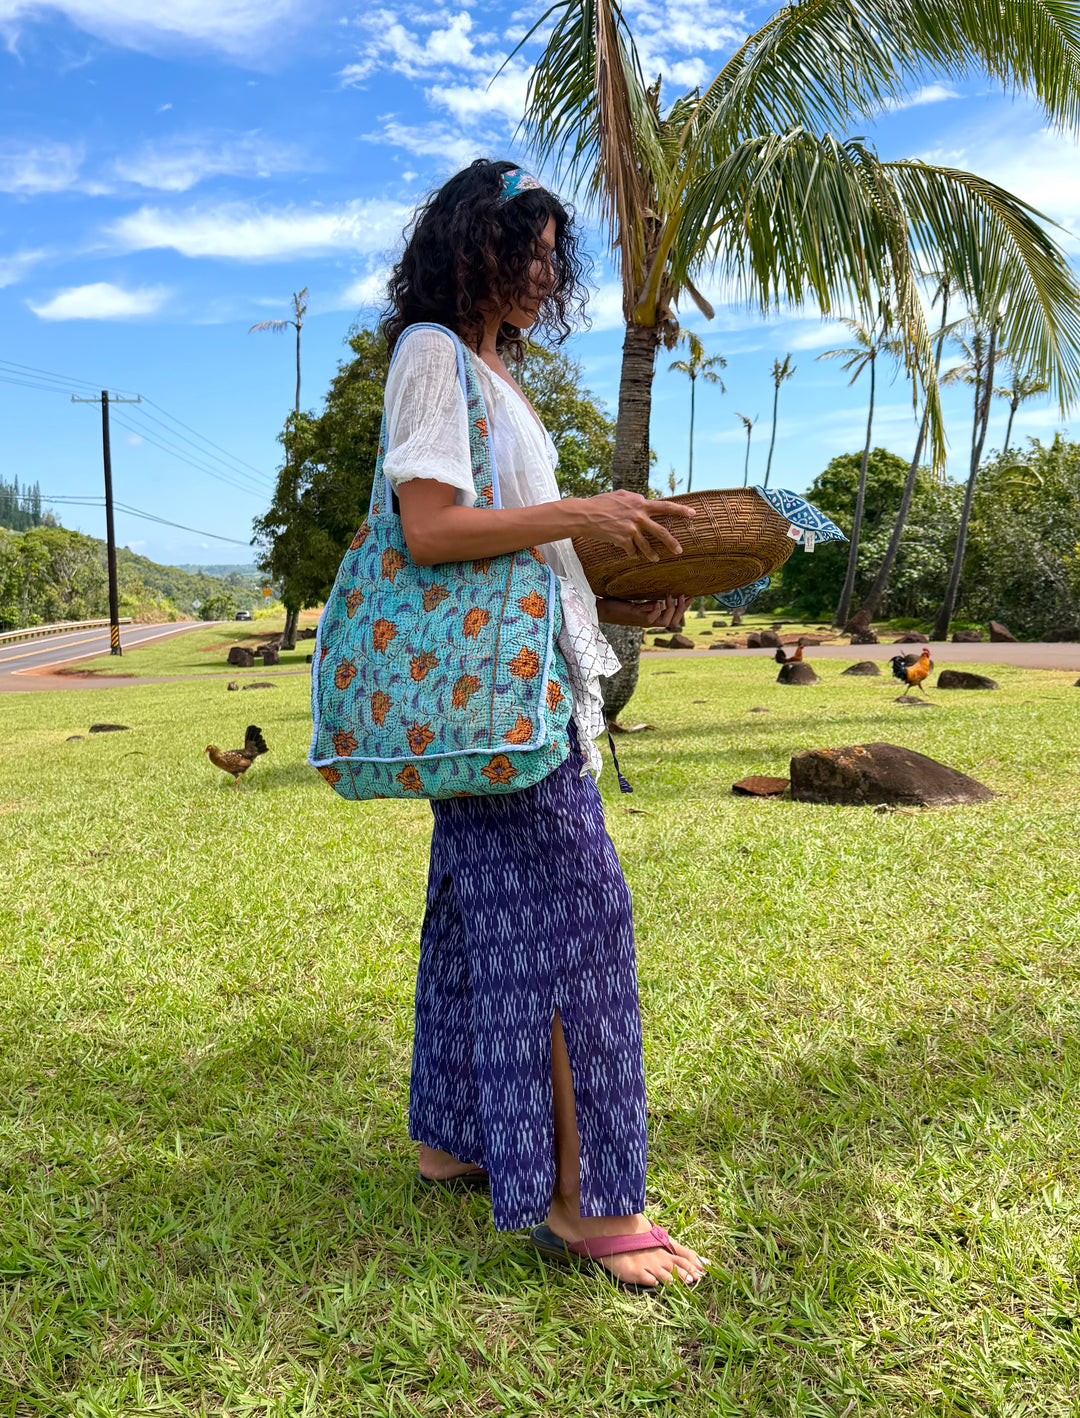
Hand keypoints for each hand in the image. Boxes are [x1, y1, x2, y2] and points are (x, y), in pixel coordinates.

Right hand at [577, 491, 695, 562]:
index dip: (680, 510)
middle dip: (672, 543)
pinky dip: (631, 553)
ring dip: (651, 554)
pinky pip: (631, 550)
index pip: (665, 506)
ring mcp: (631, 529)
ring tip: (655, 559)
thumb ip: (635, 499)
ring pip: (646, 546)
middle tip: (680, 551)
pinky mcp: (622, 540)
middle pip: (661, 532)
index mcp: (640, 503)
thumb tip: (644, 499)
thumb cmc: (601, 503)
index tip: (693, 514)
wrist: (585, 515)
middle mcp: (638, 516)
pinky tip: (630, 554)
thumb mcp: (621, 496)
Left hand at [596, 595, 690, 627]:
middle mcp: (649, 622)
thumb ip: (648, 605)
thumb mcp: (637, 604)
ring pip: (665, 622)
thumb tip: (660, 602)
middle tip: (684, 595)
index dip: (684, 608)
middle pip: (673, 622)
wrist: (601, 610)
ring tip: (670, 596)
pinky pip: (651, 619)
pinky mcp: (635, 617)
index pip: (673, 617)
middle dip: (681, 609)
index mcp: (651, 618)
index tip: (692, 597)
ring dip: (671, 609)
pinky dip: (657, 611)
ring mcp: (642, 621)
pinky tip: (659, 601)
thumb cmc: (617, 606)